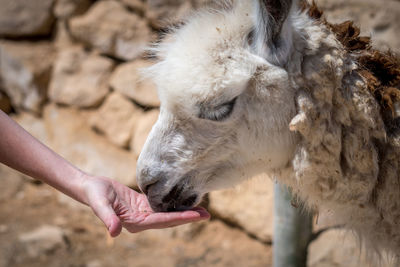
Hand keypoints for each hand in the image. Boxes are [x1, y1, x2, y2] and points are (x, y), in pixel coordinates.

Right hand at [81, 175, 209, 236]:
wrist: (90, 188)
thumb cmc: (94, 194)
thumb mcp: (100, 204)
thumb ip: (107, 218)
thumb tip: (114, 233)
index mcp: (134, 223)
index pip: (161, 222)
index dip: (179, 218)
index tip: (195, 216)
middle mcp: (141, 221)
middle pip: (169, 220)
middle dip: (187, 217)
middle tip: (206, 214)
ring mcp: (143, 214)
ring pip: (168, 214)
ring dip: (184, 212)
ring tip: (202, 210)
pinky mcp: (143, 205)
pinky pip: (162, 206)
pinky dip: (174, 204)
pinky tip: (185, 201)